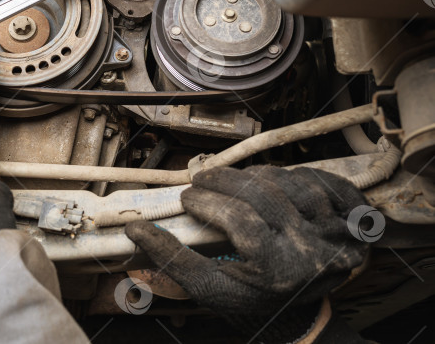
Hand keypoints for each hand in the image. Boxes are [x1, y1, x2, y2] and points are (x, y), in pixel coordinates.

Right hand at [126, 166, 368, 341]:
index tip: (187, 197)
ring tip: (235, 182)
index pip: (239, 219)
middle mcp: (312, 250)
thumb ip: (172, 259)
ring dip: (256, 175)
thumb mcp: (208, 288)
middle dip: (225, 179)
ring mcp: (338, 232)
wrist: (299, 315)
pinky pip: (321, 178)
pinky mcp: (355, 219)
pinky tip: (274, 182)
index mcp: (277, 271)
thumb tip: (134, 227)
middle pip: (263, 194)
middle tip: (202, 179)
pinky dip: (294, 173)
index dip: (208, 201)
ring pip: (289, 181)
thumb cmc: (248, 300)